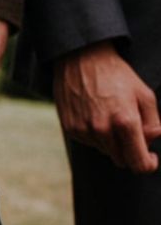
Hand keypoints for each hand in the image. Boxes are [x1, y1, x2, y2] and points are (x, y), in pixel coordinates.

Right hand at [54, 41, 160, 172]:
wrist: (81, 60)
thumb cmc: (116, 75)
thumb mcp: (145, 94)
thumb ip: (153, 124)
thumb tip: (149, 143)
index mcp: (125, 122)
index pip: (139, 163)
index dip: (149, 164)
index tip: (151, 157)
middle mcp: (102, 130)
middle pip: (121, 160)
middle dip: (130, 150)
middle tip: (131, 129)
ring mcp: (84, 131)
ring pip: (105, 151)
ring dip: (112, 142)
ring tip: (110, 116)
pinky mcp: (70, 129)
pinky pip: (89, 142)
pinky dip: (96, 135)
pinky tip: (95, 115)